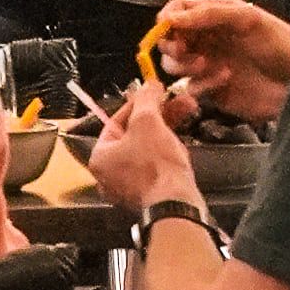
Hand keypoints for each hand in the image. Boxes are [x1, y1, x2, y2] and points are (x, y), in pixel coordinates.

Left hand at [89, 72, 200, 222]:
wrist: (176, 205)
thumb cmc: (155, 162)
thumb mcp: (148, 122)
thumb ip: (146, 100)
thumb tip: (149, 84)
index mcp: (100, 157)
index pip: (117, 120)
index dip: (139, 102)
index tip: (156, 91)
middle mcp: (109, 175)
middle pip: (134, 135)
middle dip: (159, 116)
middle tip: (179, 101)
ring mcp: (128, 188)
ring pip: (147, 150)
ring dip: (167, 130)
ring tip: (188, 114)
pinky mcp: (148, 196)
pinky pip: (155, 167)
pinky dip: (167, 153)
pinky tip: (182, 144)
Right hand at [145, 0, 289, 119]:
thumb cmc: (280, 44)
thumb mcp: (248, 20)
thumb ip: (210, 14)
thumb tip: (170, 19)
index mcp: (215, 15)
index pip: (178, 10)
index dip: (167, 19)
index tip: (167, 29)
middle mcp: (207, 38)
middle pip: (169, 39)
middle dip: (172, 46)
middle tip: (184, 51)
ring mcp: (208, 65)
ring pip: (174, 65)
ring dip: (185, 66)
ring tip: (207, 65)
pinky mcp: (212, 90)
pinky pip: (191, 88)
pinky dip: (202, 85)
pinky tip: (225, 79)